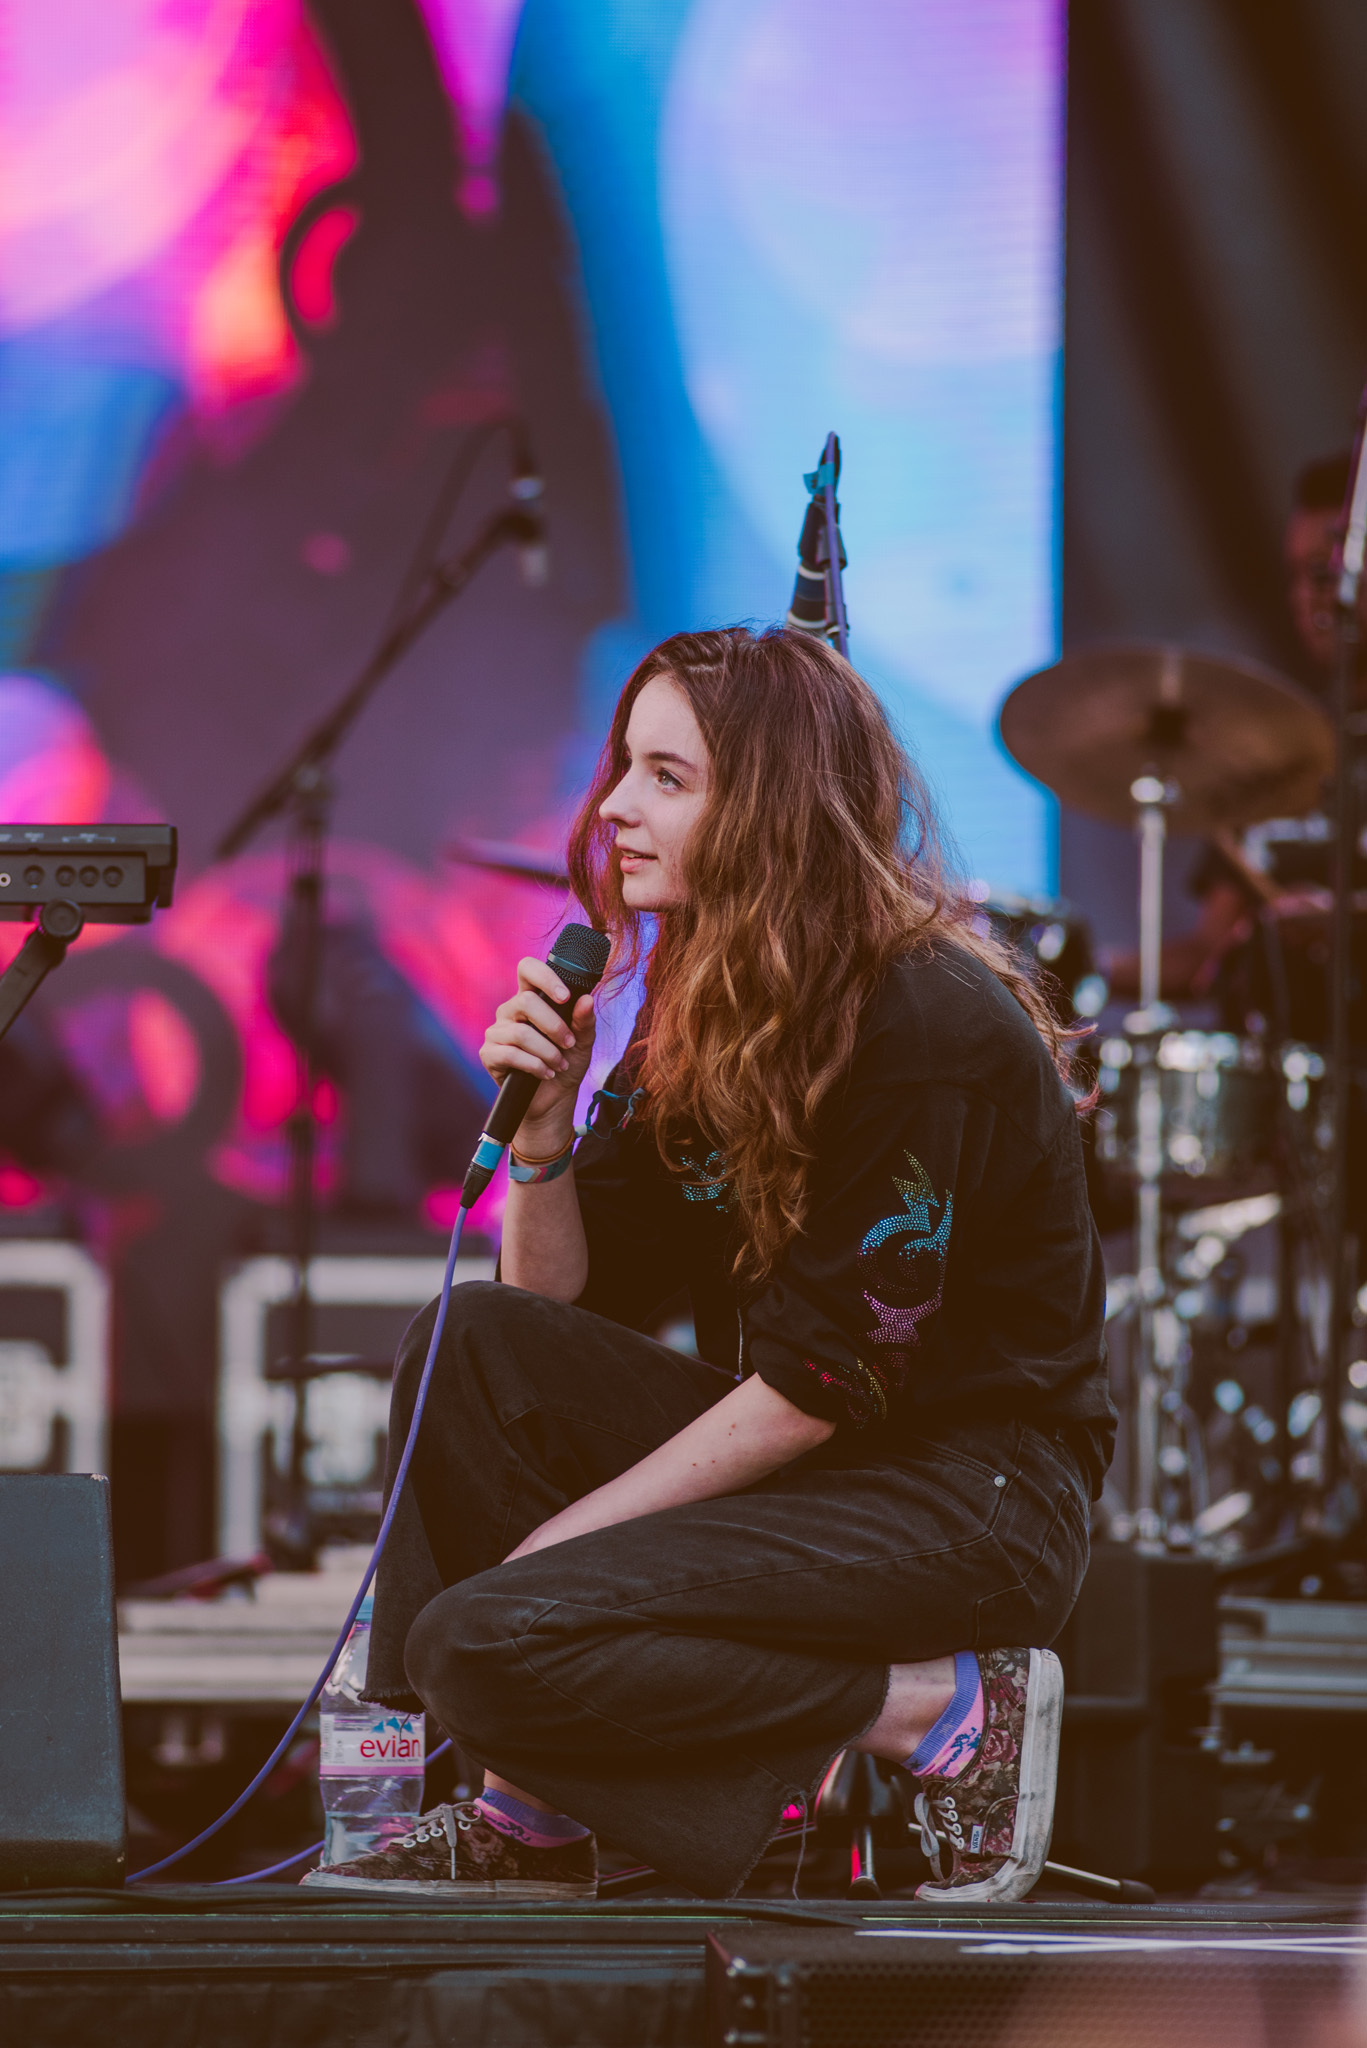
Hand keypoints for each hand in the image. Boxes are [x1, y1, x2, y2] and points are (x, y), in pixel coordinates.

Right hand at [479, 956, 597, 1145]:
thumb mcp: (582, 1043)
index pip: (527, 969)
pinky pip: (509, 1054)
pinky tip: (545, 1073)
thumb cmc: (566, 1064)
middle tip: (569, 1043)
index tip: (565, 997)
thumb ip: (584, 1021)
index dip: (544, 977)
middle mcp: (511, 1011)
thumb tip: (586, 1000)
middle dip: (553, 1025)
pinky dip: (533, 1065)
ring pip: (520, 1032)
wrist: (553, 1100)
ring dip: (547, 1051)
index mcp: (532, 1000)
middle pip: (525, 1001)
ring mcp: (497, 1032)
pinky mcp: (489, 1054)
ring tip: (560, 1065)